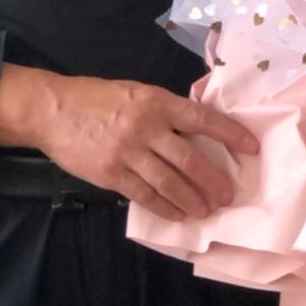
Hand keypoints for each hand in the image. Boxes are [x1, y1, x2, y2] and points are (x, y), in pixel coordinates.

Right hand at [0, 64, 258, 221]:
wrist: (54, 110)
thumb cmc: (99, 98)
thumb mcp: (138, 91)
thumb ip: (165, 110)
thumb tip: (196, 130)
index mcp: (157, 101)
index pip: (203, 119)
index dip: (230, 134)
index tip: (251, 147)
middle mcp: (147, 127)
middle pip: (190, 159)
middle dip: (214, 180)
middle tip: (229, 195)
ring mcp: (128, 153)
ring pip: (169, 182)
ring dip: (192, 199)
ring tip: (207, 211)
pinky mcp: (111, 175)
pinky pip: (144, 195)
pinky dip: (163, 207)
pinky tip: (176, 214)